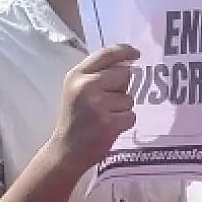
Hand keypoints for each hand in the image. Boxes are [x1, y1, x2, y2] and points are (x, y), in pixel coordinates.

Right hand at [49, 44, 139, 169]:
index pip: (106, 54)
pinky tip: (109, 128)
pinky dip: (124, 122)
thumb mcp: (77, 90)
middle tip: (107, 102)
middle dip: (121, 88)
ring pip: (128, 98)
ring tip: (104, 117)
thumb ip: (97, 76)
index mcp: (76, 75)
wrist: (66, 150)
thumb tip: (128, 65)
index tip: (136, 53)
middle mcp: (85, 85)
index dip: (124, 51)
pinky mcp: (108, 122)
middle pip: (124, 74)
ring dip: (122, 108)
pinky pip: (131, 115)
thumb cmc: (75, 119)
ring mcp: (97, 104)